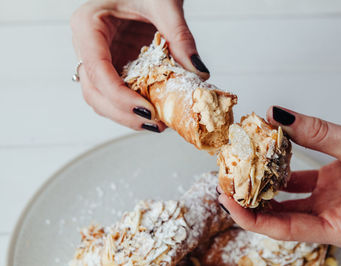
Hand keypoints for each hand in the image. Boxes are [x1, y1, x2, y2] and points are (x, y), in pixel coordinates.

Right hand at [70, 0, 209, 131]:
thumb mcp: (164, 3)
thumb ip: (180, 36)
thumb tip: (199, 72)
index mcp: (88, 24)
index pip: (96, 70)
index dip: (119, 96)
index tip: (147, 111)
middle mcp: (87, 44)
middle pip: (94, 91)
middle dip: (123, 113)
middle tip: (154, 124)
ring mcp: (99, 57)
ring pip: (102, 98)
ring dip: (127, 115)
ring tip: (157, 124)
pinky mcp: (114, 65)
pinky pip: (117, 92)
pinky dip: (133, 106)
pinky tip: (154, 112)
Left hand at [218, 106, 340, 248]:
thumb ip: (315, 132)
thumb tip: (278, 118)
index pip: (286, 229)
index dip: (252, 218)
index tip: (228, 202)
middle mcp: (333, 218)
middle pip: (280, 217)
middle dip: (250, 203)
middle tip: (225, 185)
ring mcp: (329, 202)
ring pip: (286, 199)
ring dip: (261, 186)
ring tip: (237, 173)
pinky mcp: (328, 184)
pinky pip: (295, 181)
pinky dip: (278, 170)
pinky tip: (261, 160)